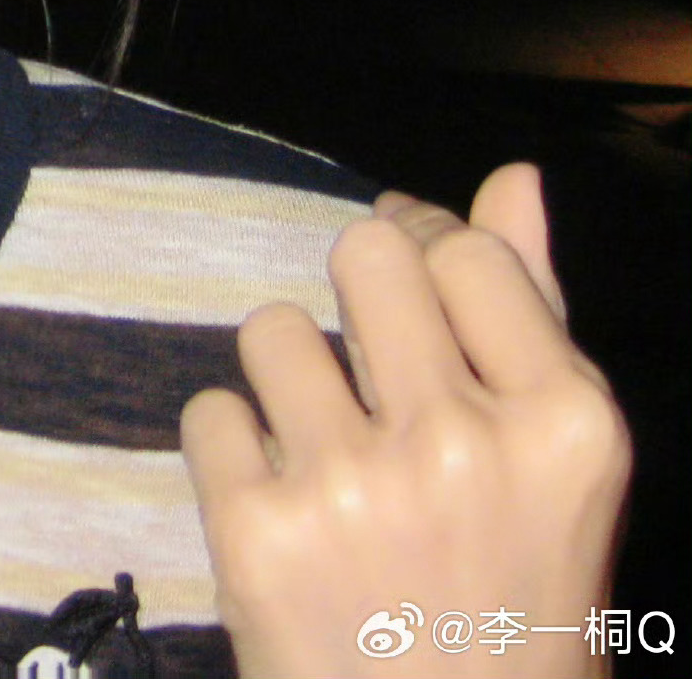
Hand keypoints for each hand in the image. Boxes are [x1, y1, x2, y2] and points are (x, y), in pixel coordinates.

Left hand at [181, 164, 630, 676]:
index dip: (425, 244)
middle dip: (355, 292)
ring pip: (271, 329)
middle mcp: (460, 445)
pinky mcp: (257, 530)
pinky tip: (282, 504)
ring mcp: (352, 488)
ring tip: (327, 449)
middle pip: (363, 256)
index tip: (411, 272)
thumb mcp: (557, 463)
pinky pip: (208, 410)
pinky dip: (233, 451)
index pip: (464, 251)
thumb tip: (511, 177)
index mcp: (562, 423)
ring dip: (287, 377)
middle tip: (367, 361)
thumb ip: (531, 311)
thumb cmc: (510, 593)